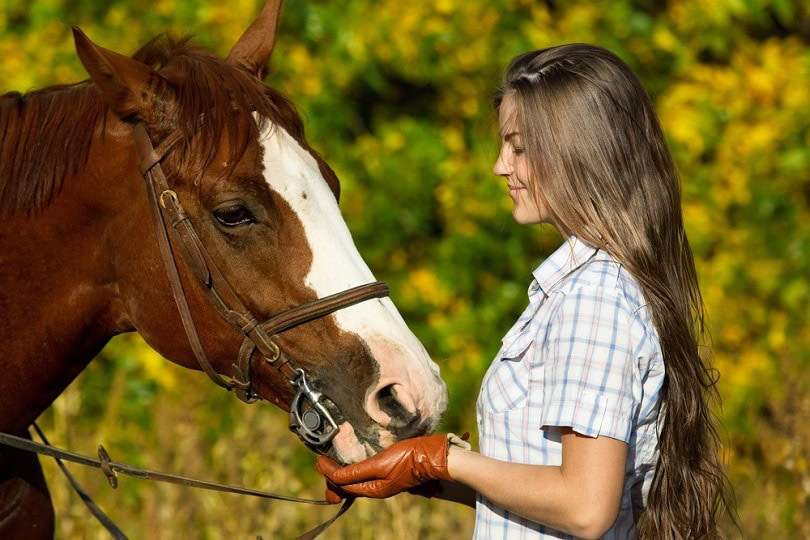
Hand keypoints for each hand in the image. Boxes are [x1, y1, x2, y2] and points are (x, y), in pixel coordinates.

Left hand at [316, 434, 452, 498]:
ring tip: (330, 462)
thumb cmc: (409, 458)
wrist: (434, 456)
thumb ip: (357, 471)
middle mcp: (376, 489)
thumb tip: (333, 477)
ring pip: (355, 481)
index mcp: (373, 489)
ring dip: (341, 472)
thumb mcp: (380, 464)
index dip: (328, 472)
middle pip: (347, 485)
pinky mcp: (388, 472)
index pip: (343, 483)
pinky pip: (364, 475)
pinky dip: (352, 470)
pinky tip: (351, 463)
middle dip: (331, 475)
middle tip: (320, 462)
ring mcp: (382, 481)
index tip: (318, 460)